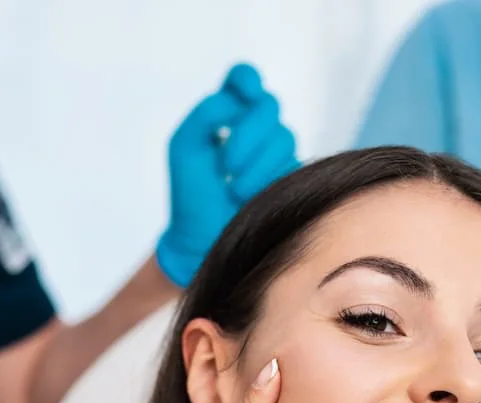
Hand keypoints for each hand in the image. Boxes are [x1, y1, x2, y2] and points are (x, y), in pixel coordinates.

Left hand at [156, 64, 299, 287]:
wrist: (204, 244)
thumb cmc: (191, 197)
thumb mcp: (186, 148)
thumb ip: (206, 114)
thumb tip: (237, 100)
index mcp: (227, 115)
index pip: (244, 80)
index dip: (246, 80)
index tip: (241, 93)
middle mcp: (255, 131)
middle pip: (269, 107)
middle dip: (248, 133)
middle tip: (226, 165)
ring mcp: (276, 156)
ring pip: (284, 138)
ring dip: (257, 164)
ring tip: (234, 191)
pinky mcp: (292, 180)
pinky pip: (294, 166)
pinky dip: (270, 180)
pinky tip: (250, 199)